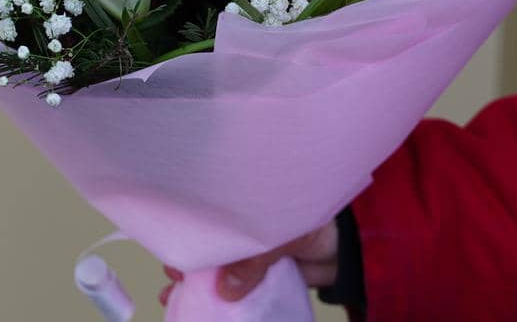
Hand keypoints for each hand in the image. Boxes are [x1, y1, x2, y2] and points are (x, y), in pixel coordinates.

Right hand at [158, 222, 338, 305]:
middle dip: (184, 264)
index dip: (187, 236)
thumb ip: (254, 260)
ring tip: (173, 298)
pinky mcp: (257, 278)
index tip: (173, 254)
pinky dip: (218, 299)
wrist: (345, 252)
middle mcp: (238, 230)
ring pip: (214, 270)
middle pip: (204, 246)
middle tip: (171, 282)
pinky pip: (233, 289)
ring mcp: (247, 255)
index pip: (205, 220)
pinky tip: (204, 309)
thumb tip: (225, 290)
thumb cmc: (313, 225)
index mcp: (239, 207)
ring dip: (195, 285)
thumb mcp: (281, 234)